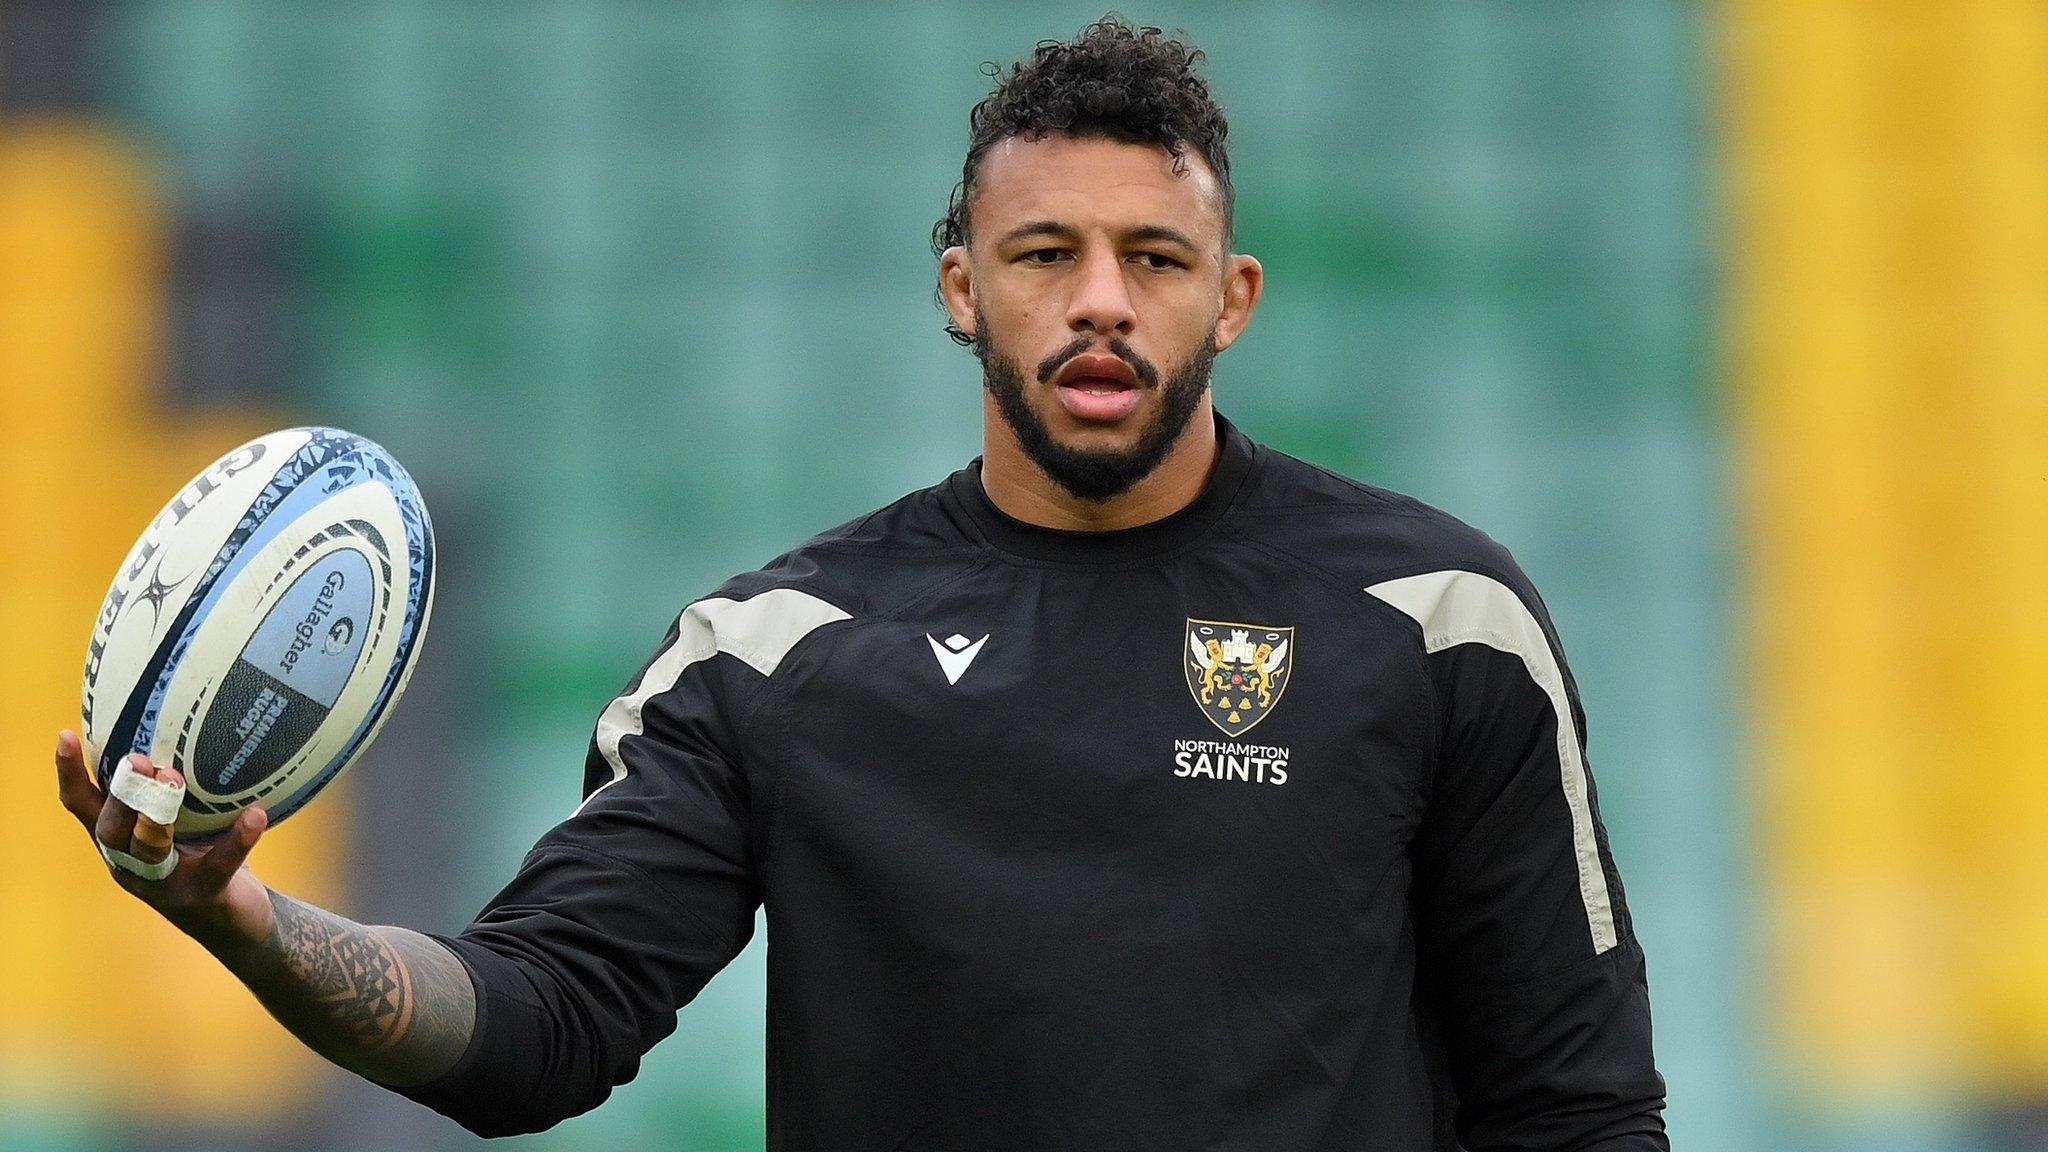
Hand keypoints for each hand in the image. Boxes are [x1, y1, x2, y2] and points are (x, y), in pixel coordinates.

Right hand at [55, 729, 275, 950]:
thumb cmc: (204, 858)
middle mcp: (133, 865)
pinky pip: (219, 866)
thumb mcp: (183, 822)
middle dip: (123, 794)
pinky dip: (238, 839)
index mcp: (121, 842)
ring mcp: (165, 885)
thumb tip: (185, 723)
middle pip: (110, 831)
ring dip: (158, 814)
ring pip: (148, 851)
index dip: (71, 776)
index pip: (85, 808)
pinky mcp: (203, 896)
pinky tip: (256, 815)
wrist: (239, 922)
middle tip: (144, 762)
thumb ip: (173, 790)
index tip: (64, 737)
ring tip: (175, 780)